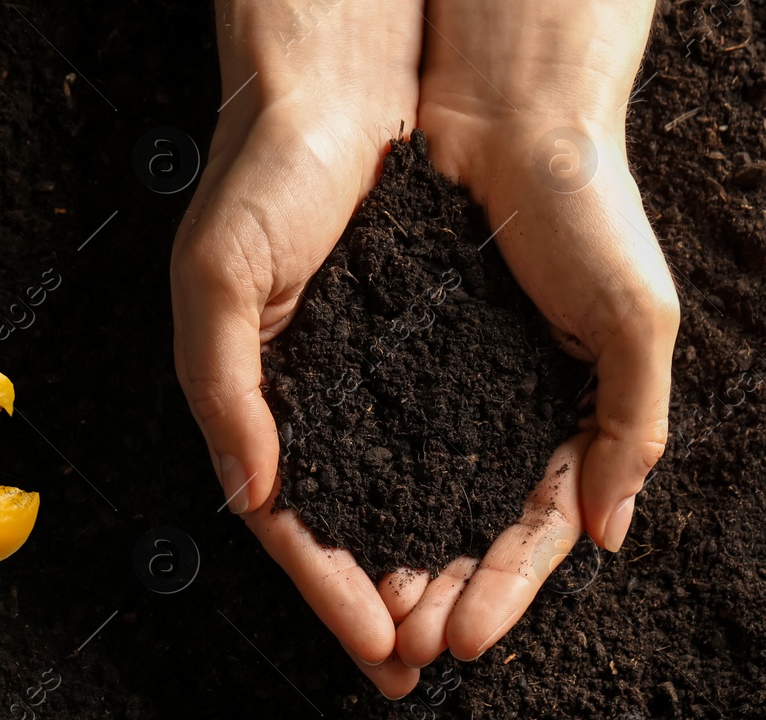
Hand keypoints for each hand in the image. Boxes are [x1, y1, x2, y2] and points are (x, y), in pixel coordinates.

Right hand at [172, 0, 423, 697]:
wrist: (334, 92)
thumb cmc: (260, 174)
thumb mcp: (218, 280)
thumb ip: (224, 388)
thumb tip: (250, 493)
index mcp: (242, 391)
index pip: (280, 515)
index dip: (322, 586)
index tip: (373, 644)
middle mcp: (295, 396)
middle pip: (331, 523)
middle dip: (367, 601)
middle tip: (414, 664)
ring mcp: (350, 377)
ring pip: (380, 494)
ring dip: (407, 564)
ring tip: (446, 623)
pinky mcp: (400, 351)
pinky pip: (421, 441)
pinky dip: (440, 496)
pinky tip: (463, 534)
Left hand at [395, 0, 678, 664]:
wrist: (509, 117)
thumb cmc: (587, 212)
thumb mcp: (633, 322)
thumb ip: (630, 427)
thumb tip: (609, 533)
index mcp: (563, 414)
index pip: (530, 530)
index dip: (501, 588)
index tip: (466, 637)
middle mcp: (493, 408)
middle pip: (461, 525)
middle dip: (435, 591)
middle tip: (403, 642)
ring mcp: (437, 383)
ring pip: (406, 490)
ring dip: (388, 554)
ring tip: (367, 607)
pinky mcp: (382, 349)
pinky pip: (362, 430)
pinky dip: (349, 481)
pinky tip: (331, 524)